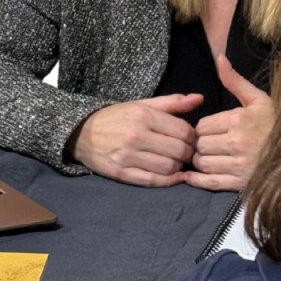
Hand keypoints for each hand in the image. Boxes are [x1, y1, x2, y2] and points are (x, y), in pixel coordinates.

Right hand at [66, 94, 202, 186]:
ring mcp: (127, 156)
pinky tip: (171, 175)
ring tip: (173, 161)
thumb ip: (172, 103)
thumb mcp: (141, 105)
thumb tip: (199, 99)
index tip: (187, 137)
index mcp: (142, 115)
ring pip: (168, 167)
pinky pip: (153, 181)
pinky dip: (168, 181)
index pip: (183, 130)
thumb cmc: (116, 118)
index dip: (191, 136)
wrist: (81, 133)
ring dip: (177, 167)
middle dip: (187, 153)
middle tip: (183, 151)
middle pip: (179, 151)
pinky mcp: (121, 173)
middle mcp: (135, 135)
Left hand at [184, 55, 274, 190]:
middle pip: (200, 144)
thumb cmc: (277, 122)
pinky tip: (191, 176)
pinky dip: (197, 180)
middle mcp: (237, 142)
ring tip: (211, 157)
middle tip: (210, 144)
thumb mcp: (257, 98)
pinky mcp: (241, 183)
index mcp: (238, 119)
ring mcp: (239, 164)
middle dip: (201, 144)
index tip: (212, 131)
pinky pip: (210, 182)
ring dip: (201, 160)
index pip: (202, 126)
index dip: (203, 129)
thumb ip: (234, 80)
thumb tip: (219, 58)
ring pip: (202, 162)